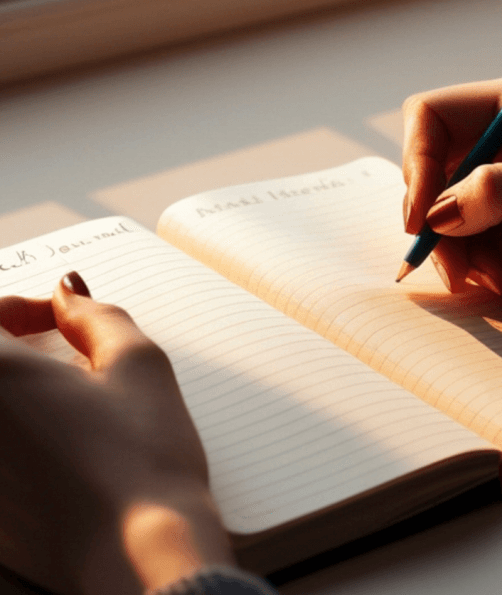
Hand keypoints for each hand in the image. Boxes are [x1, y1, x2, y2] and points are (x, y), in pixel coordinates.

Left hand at [0, 273, 234, 594]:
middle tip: (55, 355)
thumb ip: (96, 316)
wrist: (140, 552)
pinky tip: (56, 449)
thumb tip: (69, 294)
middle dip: (13, 350)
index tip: (60, 320)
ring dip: (16, 394)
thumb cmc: (144, 456)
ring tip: (61, 403)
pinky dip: (16, 436)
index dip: (24, 308)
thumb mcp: (138, 363)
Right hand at [402, 76, 501, 331]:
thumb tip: (434, 212)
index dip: (417, 162)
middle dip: (442, 226)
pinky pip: (482, 251)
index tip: (422, 215)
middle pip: (437, 178)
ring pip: (455, 222)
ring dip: (470, 258)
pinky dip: (493, 273)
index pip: (434, 118)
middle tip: (461, 269)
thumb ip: (496, 190)